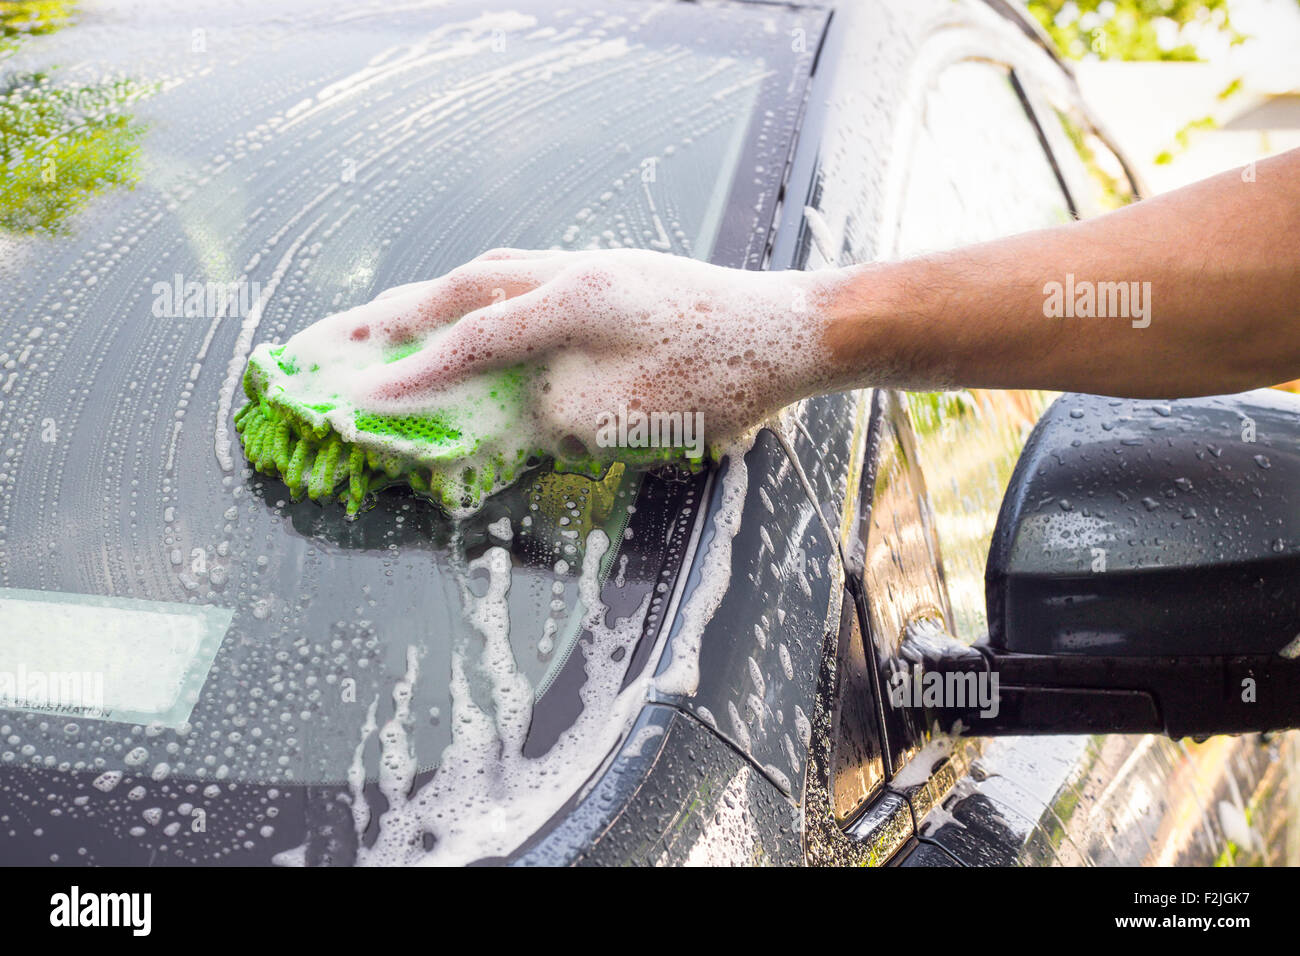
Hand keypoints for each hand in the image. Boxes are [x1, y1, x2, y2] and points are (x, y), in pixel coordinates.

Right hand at [343, 248, 837, 455]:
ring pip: (491, 273)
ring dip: (433, 299)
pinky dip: (481, 300)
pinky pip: (524, 280)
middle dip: (392, 315)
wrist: (795, 335)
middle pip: (463, 286)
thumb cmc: (725, 379)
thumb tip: (516, 413)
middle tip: (331, 334)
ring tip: (382, 319)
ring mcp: (594, 266)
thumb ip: (556, 415)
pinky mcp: (613, 278)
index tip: (356, 398)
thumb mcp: (632, 419)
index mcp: (575, 300)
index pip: (472, 338)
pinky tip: (468, 314)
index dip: (410, 373)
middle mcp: (575, 269)